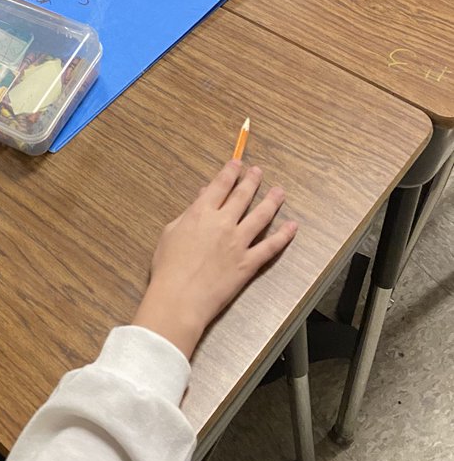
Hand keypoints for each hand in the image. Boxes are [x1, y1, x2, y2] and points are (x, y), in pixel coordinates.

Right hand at [133, 161, 295, 358]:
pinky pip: (270, 247)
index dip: (230, 172)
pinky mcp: (248, 263)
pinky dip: (284, 236)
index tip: (237, 163)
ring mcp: (239, 242)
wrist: (180, 297)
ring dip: (272, 201)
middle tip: (259, 172)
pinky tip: (292, 226)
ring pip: (261, 216)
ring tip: (279, 191)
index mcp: (201, 213)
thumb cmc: (168, 267)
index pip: (219, 185)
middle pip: (242, 196)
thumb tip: (202, 196)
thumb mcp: (171, 233)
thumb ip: (188, 213)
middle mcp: (223, 222)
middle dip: (252, 181)